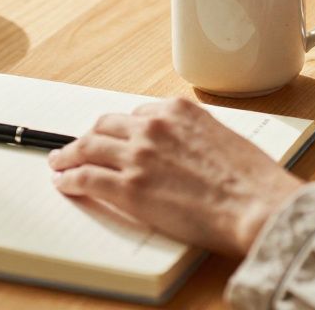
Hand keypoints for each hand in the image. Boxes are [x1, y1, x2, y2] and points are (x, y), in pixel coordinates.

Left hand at [47, 98, 303, 255]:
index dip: (122, 129)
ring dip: (69, 155)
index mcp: (178, 111)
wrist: (255, 204)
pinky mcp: (128, 188)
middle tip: (81, 146)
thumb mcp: (223, 138)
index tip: (116, 136)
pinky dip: (70, 179)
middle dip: (91, 136)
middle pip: (106, 126)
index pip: (137, 114)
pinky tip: (64, 183)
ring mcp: (138, 156)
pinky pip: (87, 178)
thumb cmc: (250, 180)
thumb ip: (194, 136)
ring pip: (89, 148)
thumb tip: (182, 150)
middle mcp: (153, 127)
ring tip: (60, 162)